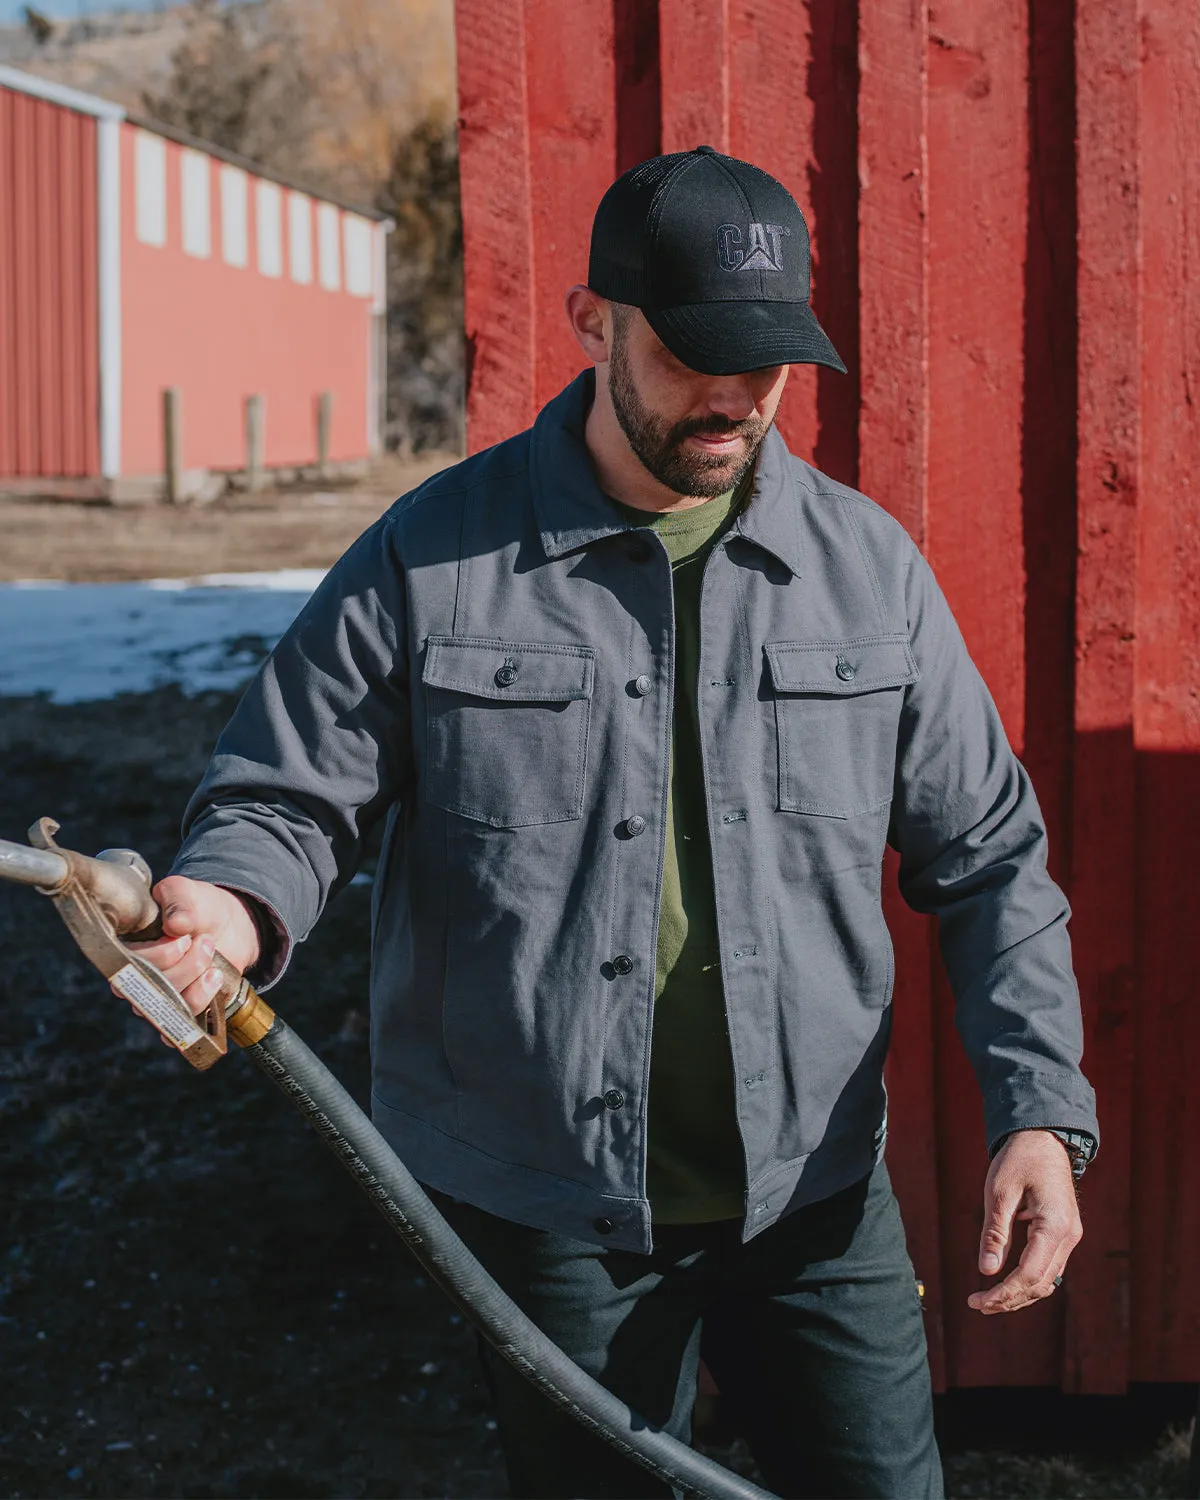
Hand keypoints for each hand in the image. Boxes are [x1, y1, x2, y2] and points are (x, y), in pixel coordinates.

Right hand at [114, 875, 261, 1020]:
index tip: (183, 938)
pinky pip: (178, 1030)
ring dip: (197, 985)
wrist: (228, 923)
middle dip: (186, 967)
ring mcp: (156, 998)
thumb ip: (178, 902)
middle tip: (205, 942)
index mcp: (126, 948)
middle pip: (150, 990)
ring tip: (213, 961)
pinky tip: (214, 982)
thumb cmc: (197, 906)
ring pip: (169, 1009)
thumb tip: (175, 924)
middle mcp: (135, 978)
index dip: (158, 956)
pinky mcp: (178, 1013)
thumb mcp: (186, 893)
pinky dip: (200, 1007)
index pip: (128, 966)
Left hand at [968, 1129, 1081, 1314]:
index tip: (978, 1302)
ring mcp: (1070, 1236)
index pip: (1030, 1274)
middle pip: (1041, 1284)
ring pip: (1047, 1280)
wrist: (1043, 1137)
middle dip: (1009, 1299)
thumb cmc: (1019, 1159)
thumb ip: (995, 1232)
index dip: (1004, 1293)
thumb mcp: (999, 1192)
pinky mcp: (1064, 1234)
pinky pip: (1048, 1266)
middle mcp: (1069, 1236)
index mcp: (1055, 1226)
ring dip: (1019, 1294)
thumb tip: (987, 1271)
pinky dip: (1028, 1280)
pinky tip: (1007, 1285)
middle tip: (976, 1305)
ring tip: (988, 1300)